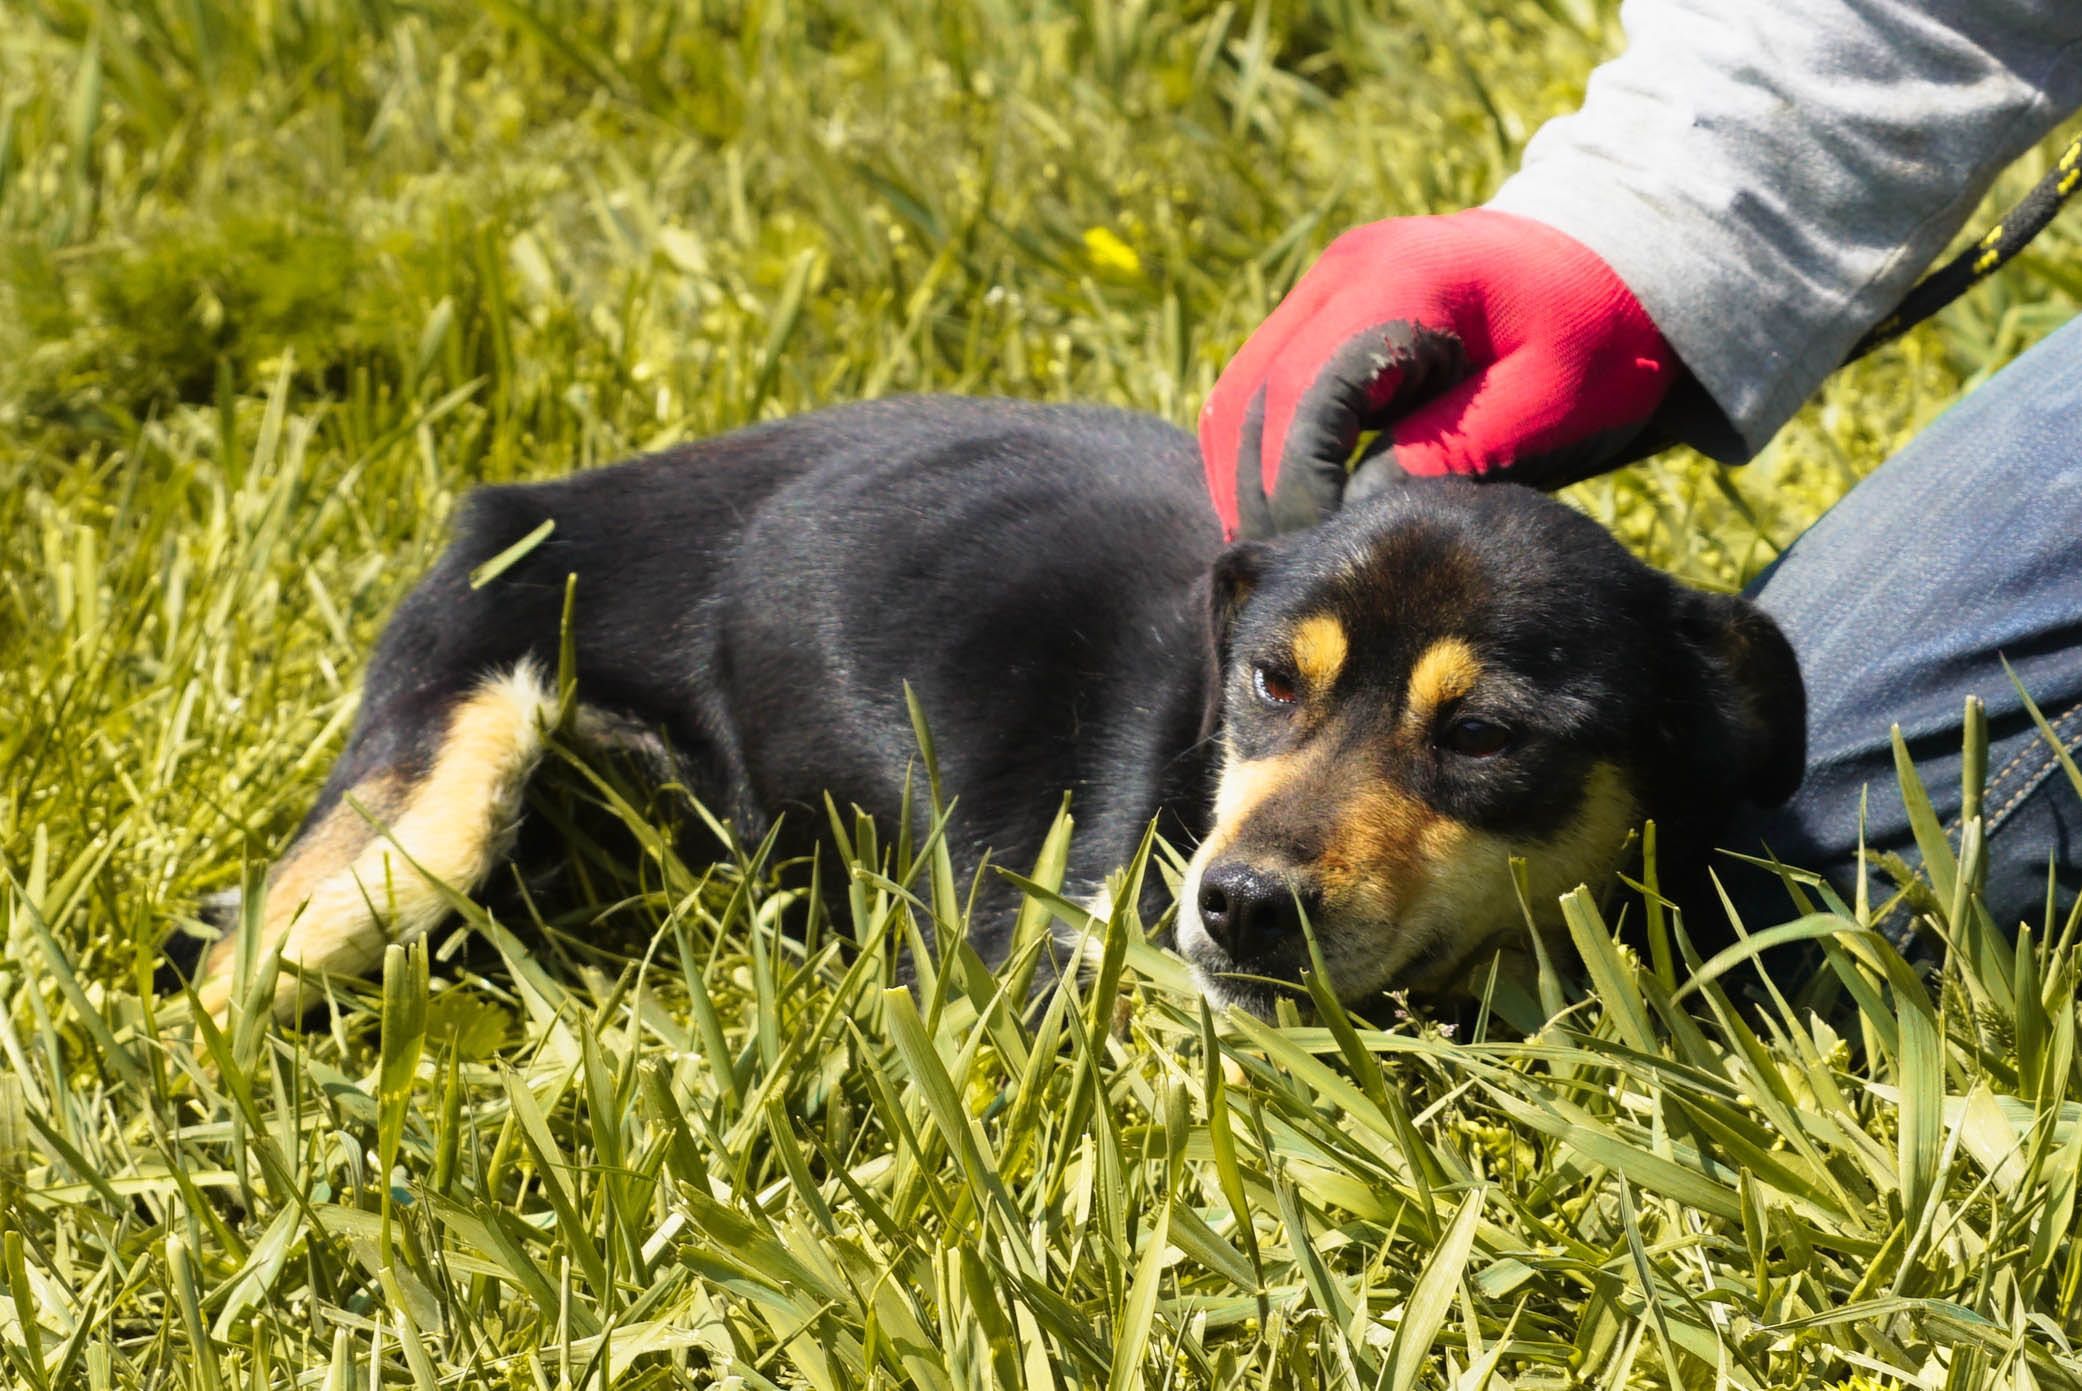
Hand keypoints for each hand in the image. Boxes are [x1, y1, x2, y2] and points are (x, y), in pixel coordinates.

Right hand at [1199, 209, 1677, 538]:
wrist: (1617, 268)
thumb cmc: (1595, 342)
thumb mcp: (1543, 405)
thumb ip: (1449, 454)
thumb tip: (1354, 516)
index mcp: (1399, 282)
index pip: (1302, 400)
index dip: (1298, 490)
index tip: (1325, 556)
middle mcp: (1343, 272)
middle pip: (1250, 400)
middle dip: (1261, 496)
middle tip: (1295, 573)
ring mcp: (1325, 286)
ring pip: (1238, 398)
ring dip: (1245, 481)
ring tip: (1282, 554)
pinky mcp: (1322, 311)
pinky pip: (1258, 391)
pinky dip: (1259, 458)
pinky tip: (1288, 513)